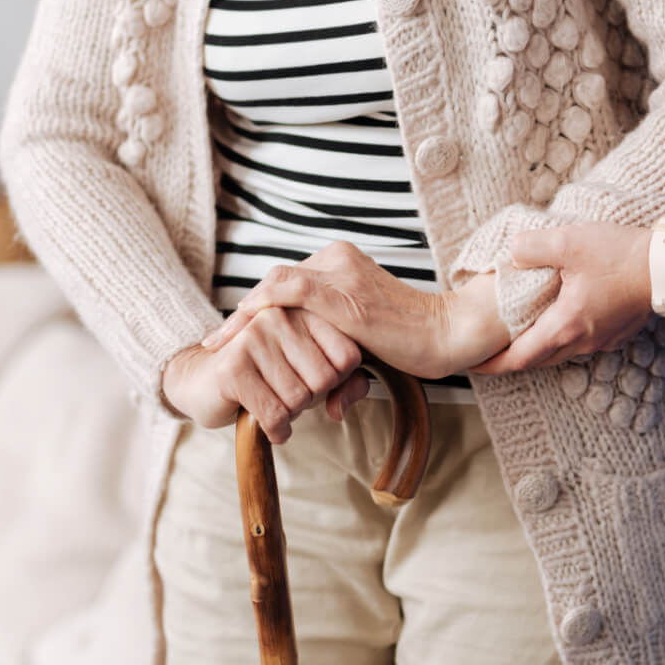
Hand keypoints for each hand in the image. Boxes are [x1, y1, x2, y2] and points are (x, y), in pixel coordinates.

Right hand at [163, 307, 367, 442]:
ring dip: (292, 415)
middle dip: (312, 399)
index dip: (338, 381)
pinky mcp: (233, 366)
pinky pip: (274, 414)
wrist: (202, 380)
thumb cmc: (266, 375)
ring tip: (276, 402)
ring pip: (299, 398)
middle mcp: (280, 316)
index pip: (348, 356)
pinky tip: (272, 427)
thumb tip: (341, 408)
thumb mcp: (311, 373)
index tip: (313, 380)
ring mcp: (253, 337)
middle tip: (290, 395)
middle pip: (325, 379)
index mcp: (304, 310)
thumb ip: (346, 384)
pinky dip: (277, 430)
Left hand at [201, 242, 508, 378]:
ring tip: (217, 344)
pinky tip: (237, 333)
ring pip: (274, 286)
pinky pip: (286, 292)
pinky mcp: (342, 294)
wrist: (448, 334)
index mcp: (341, 262)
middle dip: (243, 316)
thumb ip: (340, 358)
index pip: (287, 283)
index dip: (257, 310)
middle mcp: (337, 259)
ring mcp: (339, 273)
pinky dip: (257, 310)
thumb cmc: (415, 343)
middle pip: (275, 283)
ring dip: (242, 318)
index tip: (233, 337)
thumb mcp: (366, 345)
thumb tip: (331, 404)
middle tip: (216, 344)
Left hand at [473, 223, 652, 373]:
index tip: (473, 366)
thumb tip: (512, 253)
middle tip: (490, 352)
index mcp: (565, 326)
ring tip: (519, 336)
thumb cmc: (622, 256)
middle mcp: (583, 341)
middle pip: (538, 360)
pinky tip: (558, 318)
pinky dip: (561, 337)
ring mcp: (602, 339)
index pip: (519, 358)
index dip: (493, 364)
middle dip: (512, 359)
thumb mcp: (569, 242)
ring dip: (537, 348)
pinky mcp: (616, 331)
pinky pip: (580, 342)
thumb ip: (531, 247)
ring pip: (560, 352)